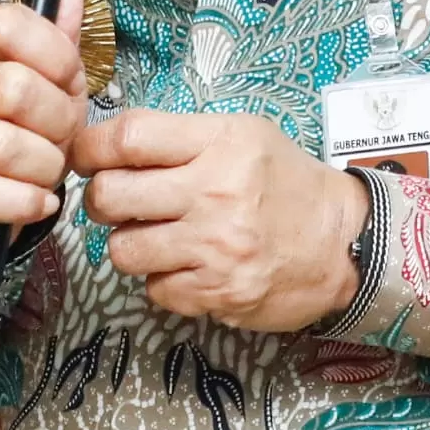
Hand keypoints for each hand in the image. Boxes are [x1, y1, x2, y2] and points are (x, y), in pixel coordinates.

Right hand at [0, 0, 90, 271]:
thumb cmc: (10, 130)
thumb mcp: (41, 79)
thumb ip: (57, 33)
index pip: (5, 25)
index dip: (52, 52)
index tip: (67, 79)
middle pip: (11, 88)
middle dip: (57, 118)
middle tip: (62, 135)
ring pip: (0, 145)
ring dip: (44, 165)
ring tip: (48, 171)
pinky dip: (24, 202)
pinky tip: (37, 200)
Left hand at [76, 109, 366, 332]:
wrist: (343, 243)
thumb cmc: (286, 184)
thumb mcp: (244, 136)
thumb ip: (182, 139)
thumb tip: (109, 150)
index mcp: (221, 143)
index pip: (128, 138)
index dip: (90, 148)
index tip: (86, 158)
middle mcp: (215, 193)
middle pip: (110, 196)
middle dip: (102, 201)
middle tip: (119, 203)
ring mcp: (216, 248)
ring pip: (123, 250)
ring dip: (131, 245)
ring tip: (158, 237)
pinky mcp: (218, 293)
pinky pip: (155, 289)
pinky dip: (163, 280)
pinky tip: (190, 267)